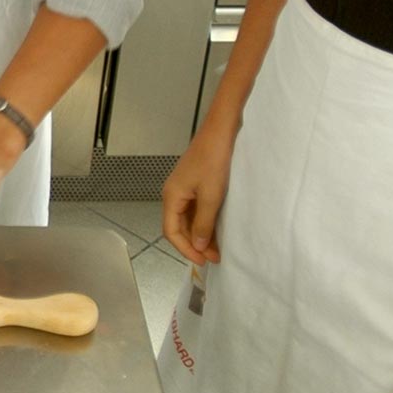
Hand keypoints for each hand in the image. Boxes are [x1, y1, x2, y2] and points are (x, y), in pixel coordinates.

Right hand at [161, 125, 235, 263]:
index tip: (203, 260)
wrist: (221, 132)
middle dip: (195, 244)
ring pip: (188, 219)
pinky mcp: (194, 184)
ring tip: (217, 247)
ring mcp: (184, 189)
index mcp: (171, 197)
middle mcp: (173, 194)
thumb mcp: (211, 196)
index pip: (171, 232)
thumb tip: (198, 245)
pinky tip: (217, 228)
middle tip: (214, 256)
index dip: (186, 249)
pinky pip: (195, 209)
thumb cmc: (214, 160)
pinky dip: (204, 221)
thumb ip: (203, 223)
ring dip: (201, 234)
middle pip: (179, 227)